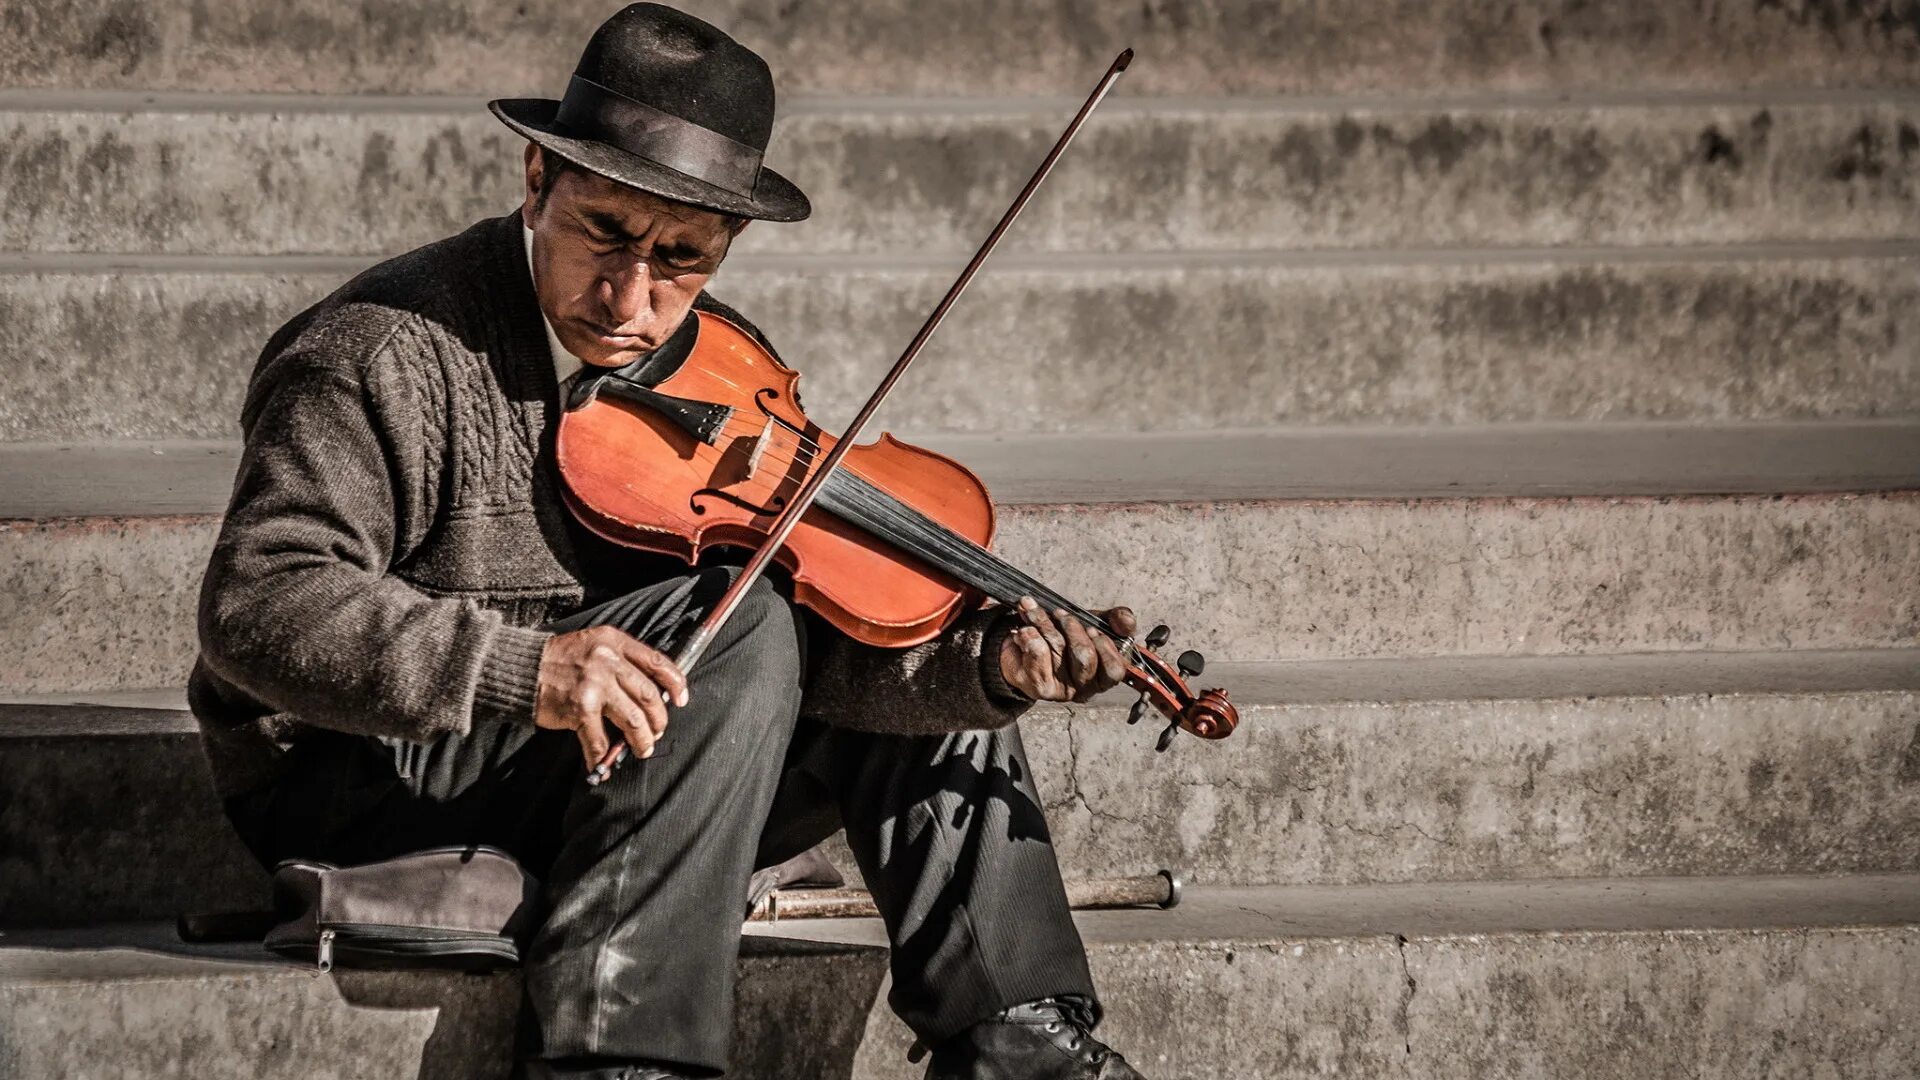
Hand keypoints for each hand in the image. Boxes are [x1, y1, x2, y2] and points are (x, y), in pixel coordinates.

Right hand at [535, 625, 688, 770]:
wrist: (520, 667)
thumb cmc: (560, 659)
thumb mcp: (594, 645)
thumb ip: (621, 661)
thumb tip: (652, 693)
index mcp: (615, 642)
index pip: (657, 662)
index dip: (676, 683)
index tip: (682, 700)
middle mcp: (607, 661)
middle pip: (648, 696)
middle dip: (659, 719)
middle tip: (657, 732)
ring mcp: (594, 685)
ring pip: (633, 720)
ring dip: (641, 741)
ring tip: (642, 749)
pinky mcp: (579, 709)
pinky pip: (600, 740)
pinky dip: (603, 758)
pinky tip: (604, 766)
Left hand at [998, 596, 1135, 702]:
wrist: (1025, 646)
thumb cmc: (1064, 637)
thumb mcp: (1094, 623)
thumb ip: (1117, 620)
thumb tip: (1127, 623)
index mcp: (1103, 677)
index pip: (1114, 669)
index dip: (1104, 646)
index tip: (1092, 627)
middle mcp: (1084, 689)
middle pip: (1085, 657)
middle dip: (1072, 628)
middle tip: (1059, 613)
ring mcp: (1061, 691)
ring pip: (1058, 651)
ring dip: (1044, 623)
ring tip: (1033, 611)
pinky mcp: (1039, 687)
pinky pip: (1037, 654)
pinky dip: (1030, 635)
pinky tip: (1024, 630)